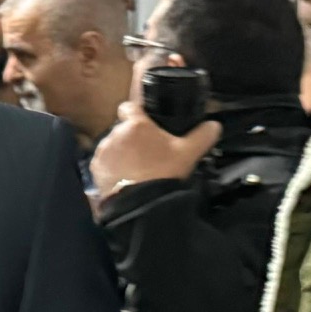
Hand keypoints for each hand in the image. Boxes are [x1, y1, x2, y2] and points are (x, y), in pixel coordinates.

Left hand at [89, 103, 221, 197]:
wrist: (142, 205)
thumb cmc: (165, 174)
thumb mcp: (189, 153)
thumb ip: (203, 135)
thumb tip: (214, 125)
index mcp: (136, 124)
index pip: (129, 106)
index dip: (137, 113)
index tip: (145, 124)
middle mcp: (115, 134)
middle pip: (122, 129)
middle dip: (131, 137)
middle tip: (147, 152)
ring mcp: (103, 151)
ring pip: (112, 146)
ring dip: (121, 152)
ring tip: (136, 168)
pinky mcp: (96, 169)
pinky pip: (104, 163)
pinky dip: (112, 168)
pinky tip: (125, 178)